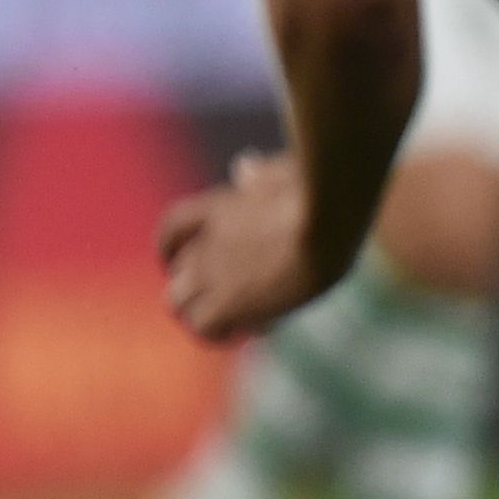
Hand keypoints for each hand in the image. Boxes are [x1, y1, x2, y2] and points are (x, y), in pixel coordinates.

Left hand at [157, 150, 332, 340]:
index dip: (176, 247)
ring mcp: (211, 273)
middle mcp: (203, 242)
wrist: (326, 221)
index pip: (172, 229)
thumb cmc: (316, 191)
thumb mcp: (282, 172)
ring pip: (177, 303)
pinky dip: (220, 333)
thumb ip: (260, 174)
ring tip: (237, 319)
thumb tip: (244, 165)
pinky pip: (204, 328)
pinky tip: (257, 328)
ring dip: (202, 312)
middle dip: (195, 284)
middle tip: (227, 295)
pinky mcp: (228, 303)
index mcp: (213, 208)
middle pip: (175, 271)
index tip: (188, 257)